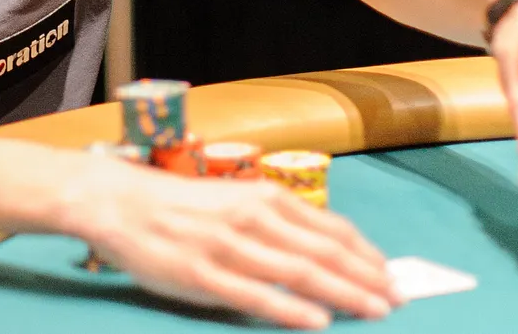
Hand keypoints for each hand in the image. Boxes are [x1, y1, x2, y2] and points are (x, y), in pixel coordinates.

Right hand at [72, 161, 398, 328]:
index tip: (390, 275)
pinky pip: (255, 295)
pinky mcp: (202, 275)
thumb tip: (321, 250)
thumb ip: (273, 220)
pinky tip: (317, 321)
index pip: (330, 227)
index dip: (366, 253)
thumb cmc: (180, 205)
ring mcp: (227, 246)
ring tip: (373, 311)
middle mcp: (250, 217)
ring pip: (298, 272)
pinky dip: (290, 308)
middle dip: (366, 278)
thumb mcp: (233, 199)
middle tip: (398, 301)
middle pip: (323, 251)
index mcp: (261, 196)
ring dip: (343, 293)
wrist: (120, 202)